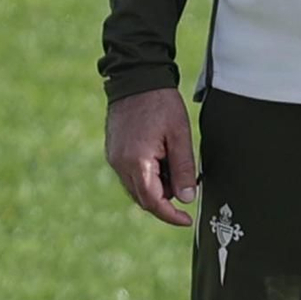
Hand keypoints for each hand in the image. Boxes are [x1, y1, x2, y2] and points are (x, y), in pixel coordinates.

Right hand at [106, 88, 197, 227]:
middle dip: (166, 200)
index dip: (171, 216)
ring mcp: (114, 158)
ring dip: (157, 187)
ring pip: (136, 188)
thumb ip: (183, 169)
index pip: (153, 202)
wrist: (137, 79)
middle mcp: (120, 164)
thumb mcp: (180, 135)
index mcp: (137, 162)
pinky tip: (161, 158)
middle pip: (143, 199)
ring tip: (173, 163)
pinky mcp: (113, 152)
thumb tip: (187, 198)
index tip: (186, 220)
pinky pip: (130, 175)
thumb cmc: (160, 103)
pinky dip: (147, 176)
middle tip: (186, 183)